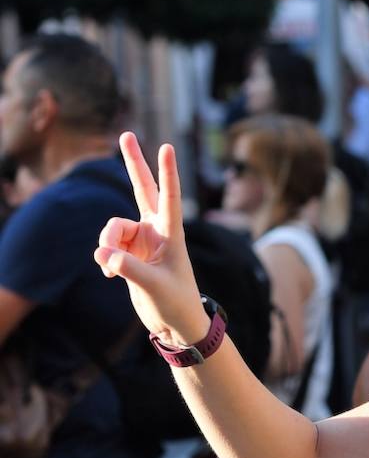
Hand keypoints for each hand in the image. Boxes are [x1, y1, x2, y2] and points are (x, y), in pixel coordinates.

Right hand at [93, 133, 205, 343]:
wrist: (176, 323)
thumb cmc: (175, 303)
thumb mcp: (153, 286)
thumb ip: (128, 268)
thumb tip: (103, 254)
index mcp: (172, 234)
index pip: (170, 197)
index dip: (166, 172)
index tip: (166, 147)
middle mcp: (157, 231)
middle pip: (143, 189)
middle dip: (134, 163)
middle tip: (127, 134)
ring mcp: (142, 240)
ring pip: (112, 228)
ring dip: (106, 244)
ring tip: (111, 268)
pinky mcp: (129, 252)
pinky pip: (106, 245)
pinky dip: (104, 258)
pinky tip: (110, 275)